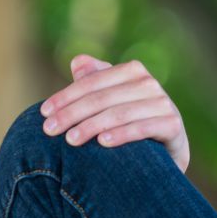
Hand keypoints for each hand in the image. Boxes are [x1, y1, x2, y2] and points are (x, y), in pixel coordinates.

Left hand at [39, 52, 190, 172]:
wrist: (164, 155)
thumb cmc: (129, 123)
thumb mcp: (110, 101)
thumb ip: (94, 80)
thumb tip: (78, 61)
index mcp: (132, 71)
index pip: (91, 82)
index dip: (65, 97)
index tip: (43, 113)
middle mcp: (149, 83)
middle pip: (102, 98)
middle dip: (72, 114)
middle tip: (49, 130)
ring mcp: (164, 103)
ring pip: (119, 113)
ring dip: (91, 126)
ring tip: (70, 140)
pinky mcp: (173, 125)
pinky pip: (144, 128)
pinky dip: (122, 134)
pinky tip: (102, 143)